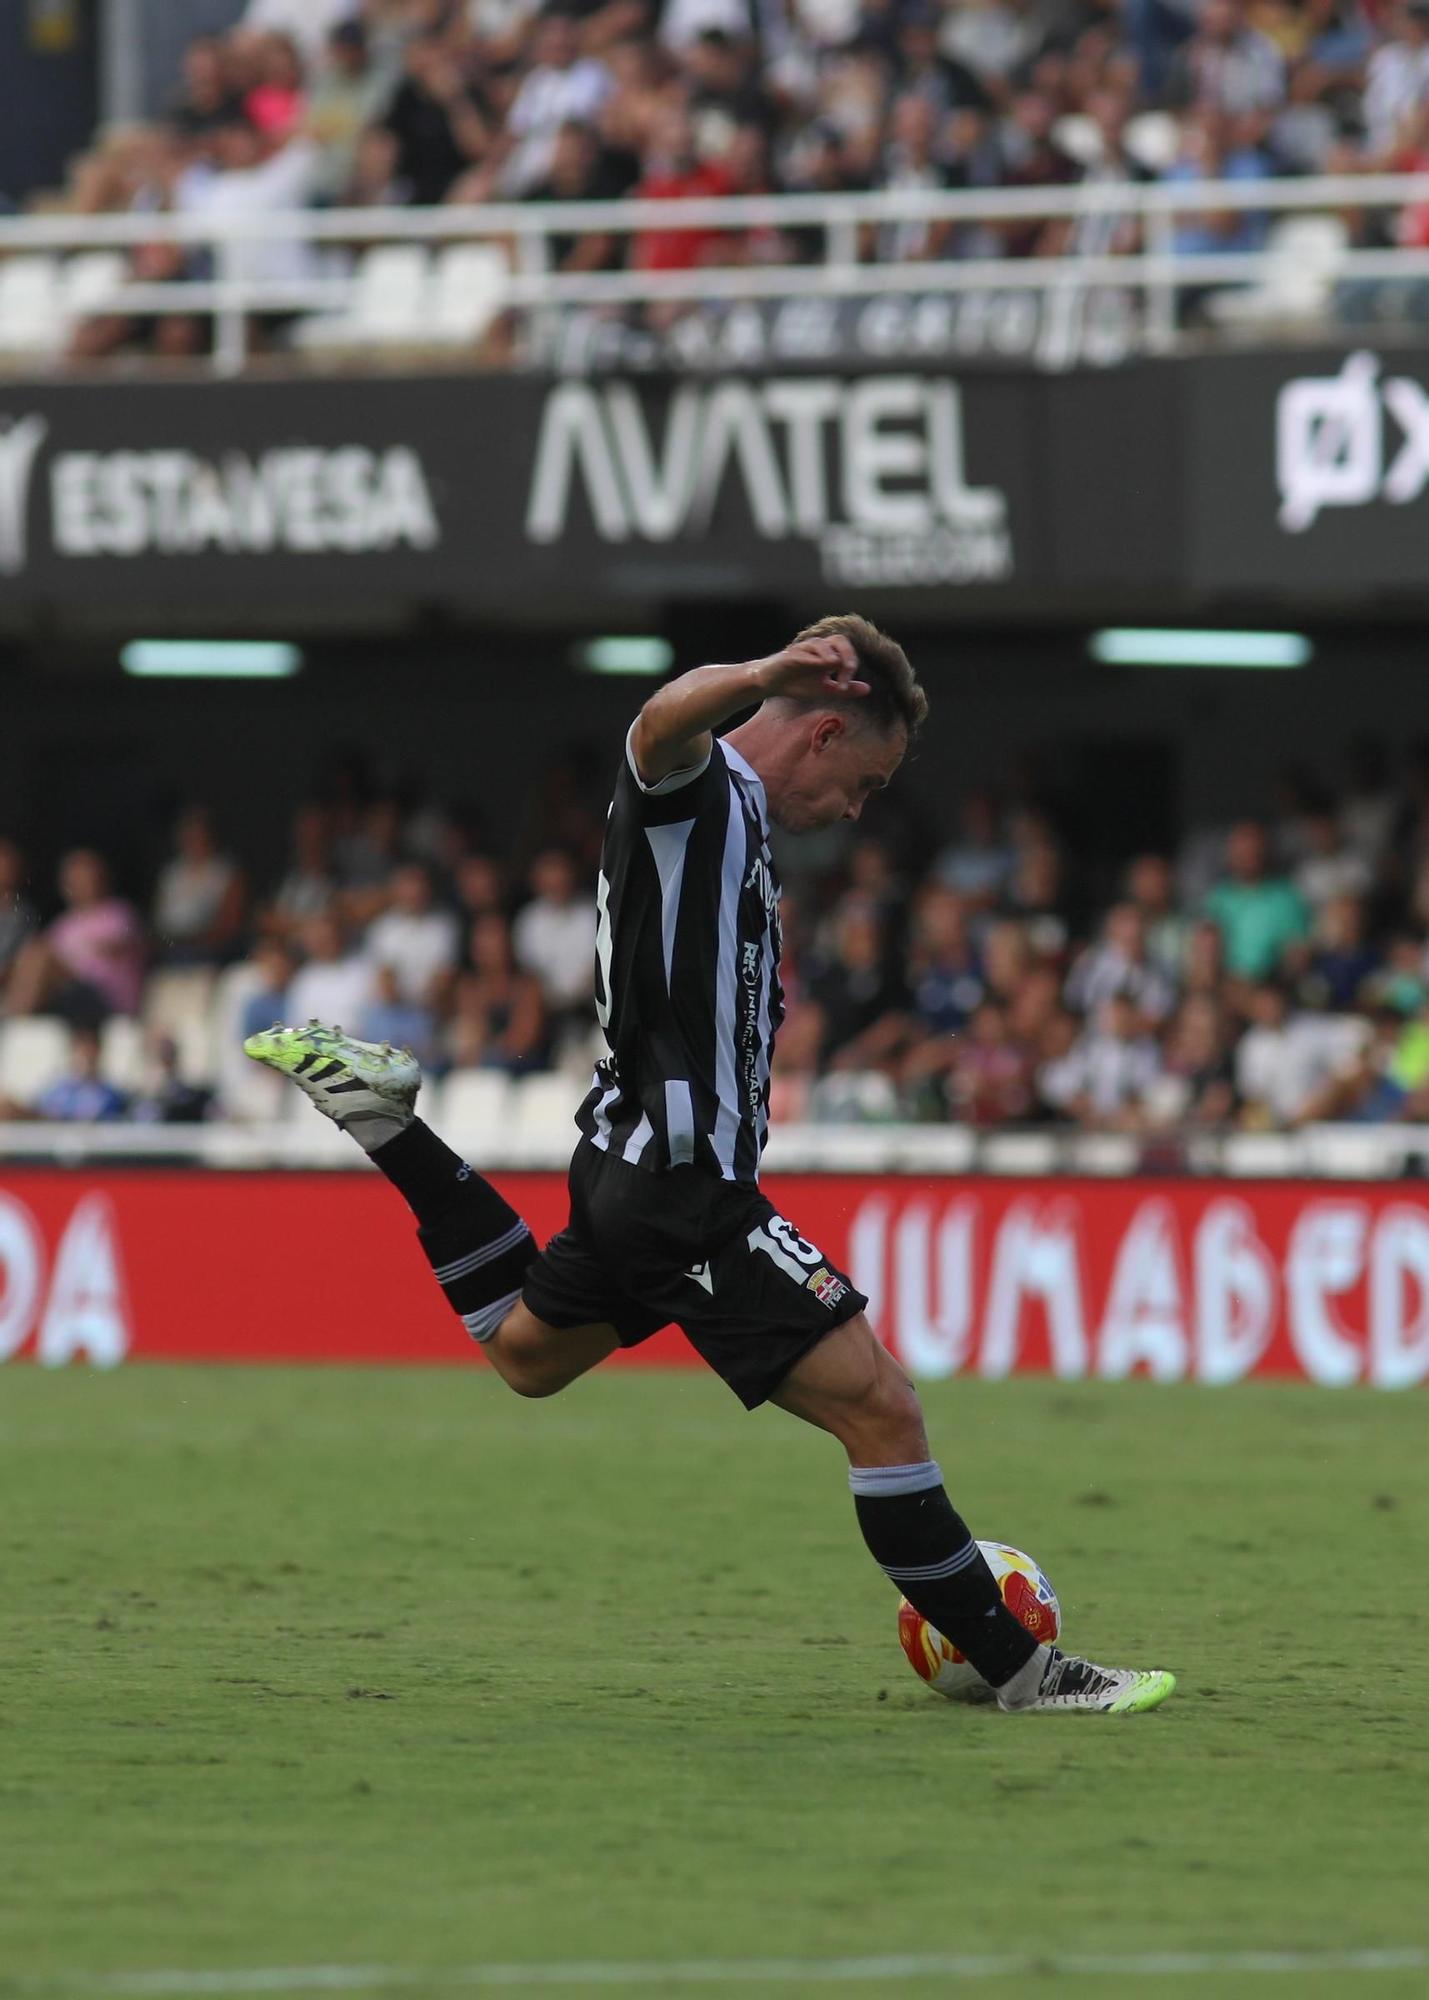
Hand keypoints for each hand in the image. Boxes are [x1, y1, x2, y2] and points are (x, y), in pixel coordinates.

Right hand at [750, 636, 870, 703]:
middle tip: (849, 670)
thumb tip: (869, 689)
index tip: (845, 686)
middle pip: (839, 640)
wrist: (771, 684)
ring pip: (821, 644)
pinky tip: (818, 665)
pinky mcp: (790, 655)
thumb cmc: (797, 683)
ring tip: (834, 668)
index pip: (847, 652)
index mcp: (828, 654)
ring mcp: (803, 650)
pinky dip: (812, 657)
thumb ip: (846, 689)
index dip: (850, 666)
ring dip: (830, 655)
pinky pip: (803, 652)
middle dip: (847, 654)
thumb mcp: (825, 689)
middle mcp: (818, 648)